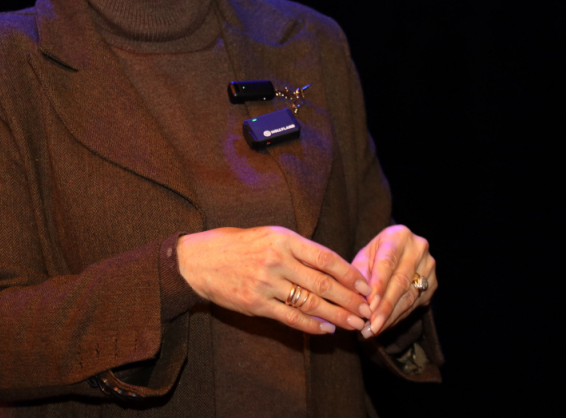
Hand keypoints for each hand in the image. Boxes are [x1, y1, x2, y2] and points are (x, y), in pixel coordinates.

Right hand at [177, 226, 372, 334]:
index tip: (365, 285)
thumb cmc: (237, 244)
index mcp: (284, 239)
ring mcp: (266, 283)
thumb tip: (330, 265)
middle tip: (367, 310)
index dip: (349, 274)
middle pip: (322, 283)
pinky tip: (326, 330)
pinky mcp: (255, 304)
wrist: (198, 260)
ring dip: (336, 315)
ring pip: (309, 303)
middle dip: (349, 299)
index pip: (326, 258)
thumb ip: (297, 248)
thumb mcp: (269, 235)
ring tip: (354, 323)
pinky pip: (290, 318)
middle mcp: (277, 260)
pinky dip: (311, 326)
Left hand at [351, 225, 436, 337]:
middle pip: (400, 282)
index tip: (369, 305)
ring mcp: (429, 266)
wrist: (398, 252)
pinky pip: (414, 304)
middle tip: (371, 325)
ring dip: (390, 316)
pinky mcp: (433, 283)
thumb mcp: (364, 258)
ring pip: (409, 296)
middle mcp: (418, 248)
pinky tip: (385, 325)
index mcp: (399, 236)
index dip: (378, 285)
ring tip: (374, 330)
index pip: (388, 262)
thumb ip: (359, 276)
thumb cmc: (376, 255)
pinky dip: (398, 317)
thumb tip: (358, 301)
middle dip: (384, 307)